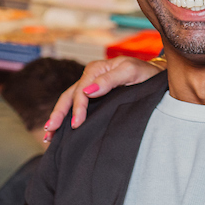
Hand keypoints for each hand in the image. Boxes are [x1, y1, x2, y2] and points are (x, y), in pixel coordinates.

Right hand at [42, 56, 164, 141]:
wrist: (155, 75)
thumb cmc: (145, 73)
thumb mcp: (131, 72)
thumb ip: (110, 80)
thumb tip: (88, 91)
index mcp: (96, 69)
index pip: (80, 91)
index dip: (77, 109)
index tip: (77, 125)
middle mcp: (90, 76)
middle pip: (69, 96)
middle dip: (58, 114)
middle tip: (50, 132)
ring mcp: (91, 85)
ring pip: (69, 101)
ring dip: (58, 117)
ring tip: (49, 135)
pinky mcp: (94, 94)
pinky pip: (76, 104)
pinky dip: (67, 116)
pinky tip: (60, 130)